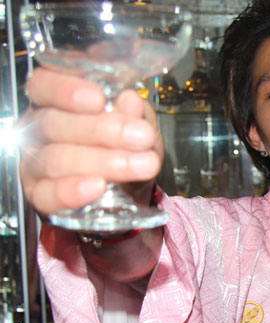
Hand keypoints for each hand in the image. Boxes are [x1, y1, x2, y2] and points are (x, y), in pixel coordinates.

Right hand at [18, 67, 163, 215]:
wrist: (131, 194)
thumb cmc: (127, 151)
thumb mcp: (139, 128)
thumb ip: (136, 114)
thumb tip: (131, 101)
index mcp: (55, 104)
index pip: (43, 85)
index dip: (65, 90)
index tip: (98, 99)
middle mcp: (38, 131)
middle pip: (54, 124)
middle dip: (101, 130)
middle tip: (141, 136)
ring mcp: (34, 164)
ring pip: (56, 160)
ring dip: (102, 162)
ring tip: (143, 165)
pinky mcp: (38, 196)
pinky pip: (47, 194)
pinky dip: (72, 191)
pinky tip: (98, 186)